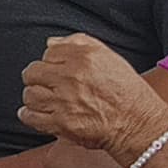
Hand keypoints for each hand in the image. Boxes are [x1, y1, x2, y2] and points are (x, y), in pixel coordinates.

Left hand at [18, 33, 167, 156]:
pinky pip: (31, 117)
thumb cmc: (126, 90)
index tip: (55, 70)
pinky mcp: (61, 123)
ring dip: (33, 97)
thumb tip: (51, 43)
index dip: (51, 62)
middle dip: (36, 78)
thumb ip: (78, 43)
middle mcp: (71, 77)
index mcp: (83, 58)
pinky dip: (30, 116)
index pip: (48, 52)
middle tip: (45, 85)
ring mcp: (64, 101)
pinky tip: (37, 114)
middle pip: (32, 73)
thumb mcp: (108, 56)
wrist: (137, 123)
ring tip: (43, 100)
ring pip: (30, 95)